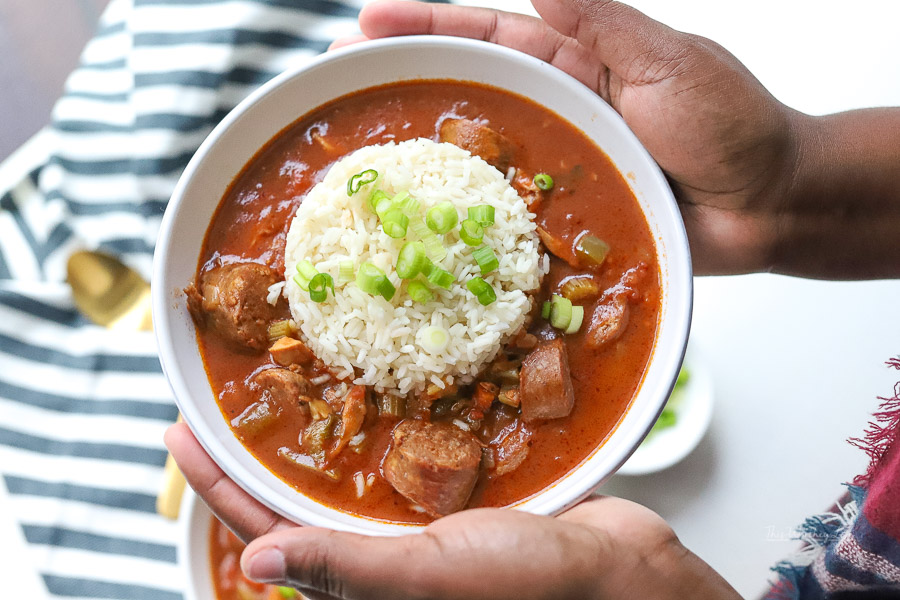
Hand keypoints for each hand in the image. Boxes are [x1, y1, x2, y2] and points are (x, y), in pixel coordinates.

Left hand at [166, 423, 739, 599]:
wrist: (616, 572)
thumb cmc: (530, 589)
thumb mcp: (427, 578)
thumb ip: (344, 569)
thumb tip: (250, 564)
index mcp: (361, 577)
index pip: (263, 530)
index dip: (217, 482)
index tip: (179, 430)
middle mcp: (380, 550)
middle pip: (299, 492)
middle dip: (260, 445)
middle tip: (233, 389)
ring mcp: (418, 519)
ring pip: (350, 463)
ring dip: (318, 422)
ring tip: (293, 371)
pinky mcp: (456, 491)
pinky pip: (405, 446)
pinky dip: (382, 413)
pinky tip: (375, 376)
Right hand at [334, 0, 899, 278]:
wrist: (770, 203)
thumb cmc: (730, 123)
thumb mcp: (666, 58)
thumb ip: (602, 19)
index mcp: (579, 63)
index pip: (491, 36)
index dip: (431, 25)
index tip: (370, 21)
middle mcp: (560, 111)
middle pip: (470, 91)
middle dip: (409, 80)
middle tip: (342, 78)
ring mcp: (559, 167)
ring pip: (481, 155)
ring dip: (426, 152)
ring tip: (364, 152)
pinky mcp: (568, 219)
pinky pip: (511, 217)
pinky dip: (472, 220)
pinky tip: (430, 224)